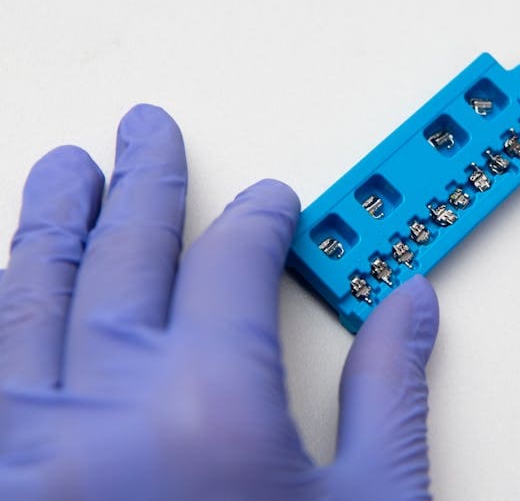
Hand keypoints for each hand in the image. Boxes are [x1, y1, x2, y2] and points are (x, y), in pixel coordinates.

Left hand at [0, 105, 439, 500]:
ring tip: (66, 175)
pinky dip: (2, 315)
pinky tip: (13, 288)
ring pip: (28, 305)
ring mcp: (30, 458)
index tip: (270, 200)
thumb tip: (407, 310)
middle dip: (143, 185)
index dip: (258, 221)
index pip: (233, 270)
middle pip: (124, 262)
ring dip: (52, 228)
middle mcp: (103, 423)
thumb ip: (387, 396)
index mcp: (210, 414)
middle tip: (145, 133)